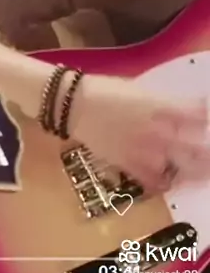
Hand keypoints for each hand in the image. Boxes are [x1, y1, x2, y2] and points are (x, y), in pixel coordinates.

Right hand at [68, 75, 209, 190]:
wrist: (75, 106)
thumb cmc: (107, 91)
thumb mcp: (142, 90)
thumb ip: (168, 102)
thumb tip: (192, 107)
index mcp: (164, 108)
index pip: (200, 115)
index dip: (205, 116)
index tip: (205, 116)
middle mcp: (160, 132)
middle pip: (200, 149)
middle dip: (208, 153)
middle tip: (207, 152)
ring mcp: (147, 153)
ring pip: (184, 170)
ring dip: (196, 171)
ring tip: (201, 171)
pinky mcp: (132, 167)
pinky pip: (158, 182)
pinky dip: (167, 181)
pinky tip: (170, 178)